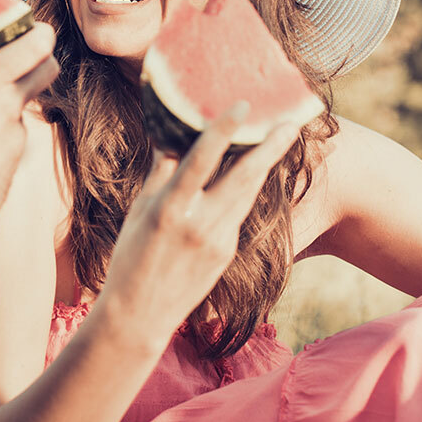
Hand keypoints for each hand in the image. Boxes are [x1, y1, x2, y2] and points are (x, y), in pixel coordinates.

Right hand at [0, 23, 57, 243]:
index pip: (36, 44)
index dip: (41, 34)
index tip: (35, 30)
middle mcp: (7, 105)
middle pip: (47, 71)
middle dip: (42, 61)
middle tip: (21, 63)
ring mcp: (15, 138)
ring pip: (20, 112)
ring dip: (4, 109)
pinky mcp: (13, 166)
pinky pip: (8, 145)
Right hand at [96, 104, 299, 352]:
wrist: (141, 315)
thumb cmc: (131, 257)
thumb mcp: (139, 211)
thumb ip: (161, 175)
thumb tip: (175, 141)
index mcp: (171, 209)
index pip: (202, 160)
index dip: (223, 130)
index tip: (241, 106)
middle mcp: (200, 224)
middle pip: (243, 177)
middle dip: (270, 148)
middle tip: (290, 122)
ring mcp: (219, 241)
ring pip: (247, 194)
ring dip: (264, 166)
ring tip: (279, 139)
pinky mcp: (227, 254)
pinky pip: (237, 214)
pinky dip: (243, 191)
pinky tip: (249, 174)